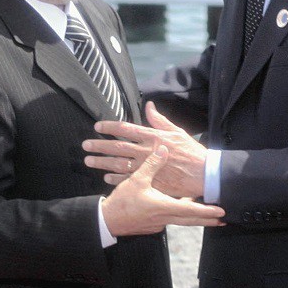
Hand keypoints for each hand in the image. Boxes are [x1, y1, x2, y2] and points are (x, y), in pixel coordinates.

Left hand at [84, 102, 206, 198]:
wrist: (203, 174)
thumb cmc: (192, 152)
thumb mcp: (177, 131)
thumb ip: (159, 120)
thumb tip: (149, 106)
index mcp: (152, 137)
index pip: (125, 129)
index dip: (109, 127)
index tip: (97, 127)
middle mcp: (146, 151)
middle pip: (117, 147)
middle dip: (99, 145)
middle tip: (85, 145)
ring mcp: (146, 167)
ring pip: (118, 164)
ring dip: (101, 162)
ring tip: (88, 160)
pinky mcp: (149, 181)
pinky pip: (127, 180)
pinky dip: (114, 178)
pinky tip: (105, 177)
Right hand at [101, 144, 224, 235]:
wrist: (106, 221)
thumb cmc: (122, 202)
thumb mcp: (137, 180)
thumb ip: (152, 164)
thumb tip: (162, 149)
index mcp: (164, 206)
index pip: (192, 211)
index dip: (207, 211)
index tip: (221, 212)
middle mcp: (165, 218)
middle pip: (191, 220)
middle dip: (208, 219)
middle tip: (222, 219)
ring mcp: (159, 224)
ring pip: (182, 220)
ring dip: (194, 217)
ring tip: (207, 214)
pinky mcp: (152, 226)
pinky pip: (170, 220)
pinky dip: (178, 216)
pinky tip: (179, 209)